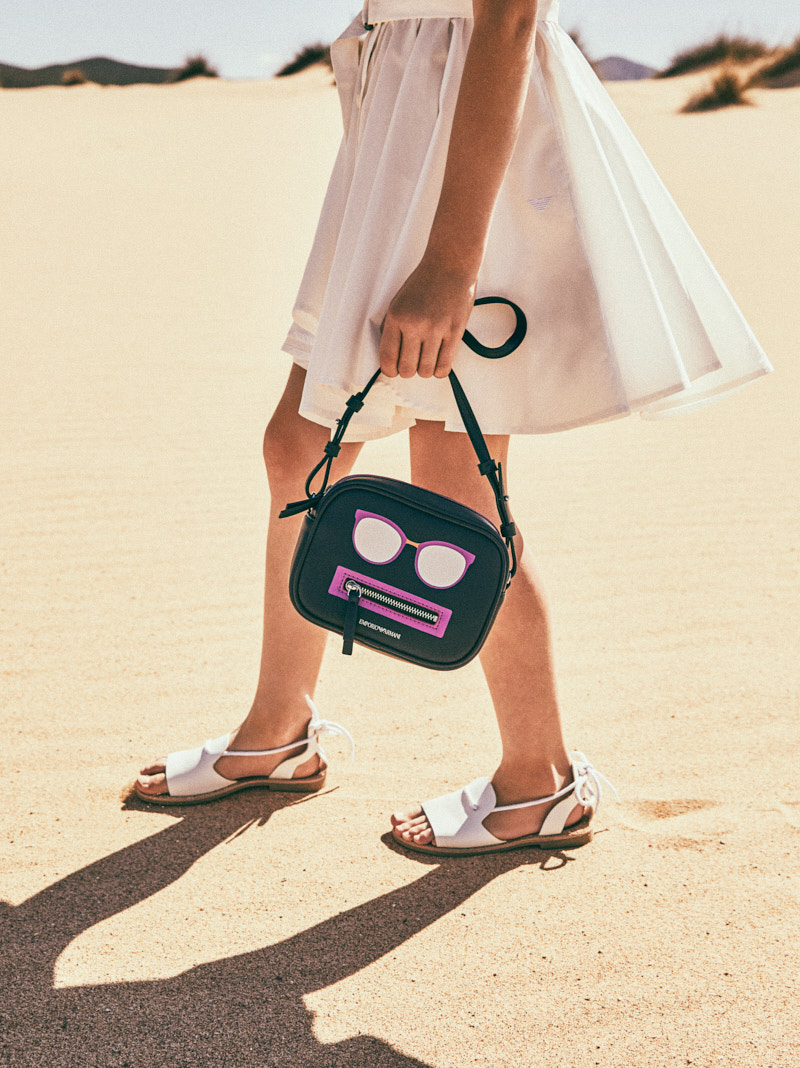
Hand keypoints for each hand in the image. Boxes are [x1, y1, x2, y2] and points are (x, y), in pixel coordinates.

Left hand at [378, 258, 476, 379]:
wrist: (450, 264)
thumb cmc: (425, 282)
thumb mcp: (398, 301)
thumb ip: (393, 327)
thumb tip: (390, 355)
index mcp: (397, 317)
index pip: (388, 357)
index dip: (389, 370)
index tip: (393, 370)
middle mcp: (415, 324)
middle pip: (406, 369)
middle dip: (407, 371)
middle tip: (411, 365)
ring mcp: (436, 329)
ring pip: (425, 371)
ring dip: (424, 371)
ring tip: (425, 361)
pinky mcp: (454, 332)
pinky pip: (444, 365)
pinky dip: (439, 370)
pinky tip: (438, 364)